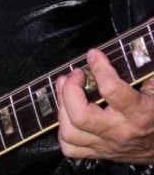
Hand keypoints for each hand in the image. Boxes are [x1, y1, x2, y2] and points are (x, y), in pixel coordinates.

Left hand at [56, 48, 153, 163]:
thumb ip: (140, 69)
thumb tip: (125, 49)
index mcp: (139, 113)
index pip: (110, 89)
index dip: (98, 67)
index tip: (94, 55)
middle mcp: (119, 131)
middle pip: (80, 115)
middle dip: (70, 89)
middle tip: (76, 74)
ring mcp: (106, 145)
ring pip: (70, 132)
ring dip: (62, 106)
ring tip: (66, 88)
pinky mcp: (98, 152)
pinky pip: (70, 147)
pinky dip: (64, 127)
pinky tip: (68, 110)